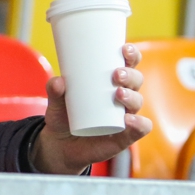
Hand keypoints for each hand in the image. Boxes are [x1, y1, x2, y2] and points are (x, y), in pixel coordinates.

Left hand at [31, 44, 152, 174]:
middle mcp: (122, 97)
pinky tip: (129, 120)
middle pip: (136, 80)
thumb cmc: (63, 116)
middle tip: (116, 74)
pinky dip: (139, 123)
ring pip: (138, 102)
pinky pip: (140, 129)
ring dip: (132, 96)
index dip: (131, 55)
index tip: (124, 49)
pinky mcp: (125, 136)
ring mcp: (125, 116)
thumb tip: (58, 81)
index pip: (127, 64)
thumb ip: (54, 91)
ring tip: (117, 93)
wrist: (60, 145)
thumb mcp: (55, 102)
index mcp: (109, 82)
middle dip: (130, 75)